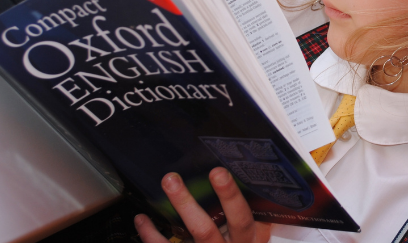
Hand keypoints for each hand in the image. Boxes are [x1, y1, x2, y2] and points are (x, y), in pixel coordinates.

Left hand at [135, 168, 269, 242]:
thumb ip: (261, 223)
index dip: (230, 197)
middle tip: (171, 179)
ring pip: (187, 237)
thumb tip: (265, 192)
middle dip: (186, 204)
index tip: (218, 172)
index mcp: (245, 242)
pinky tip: (142, 219)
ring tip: (163, 186)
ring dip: (170, 212)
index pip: (241, 219)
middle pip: (205, 230)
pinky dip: (150, 234)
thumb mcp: (256, 239)